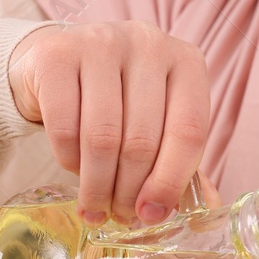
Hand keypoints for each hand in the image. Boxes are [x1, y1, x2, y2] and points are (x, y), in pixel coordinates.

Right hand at [9, 21, 210, 225]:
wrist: (58, 64)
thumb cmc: (118, 100)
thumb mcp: (157, 122)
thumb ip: (180, 163)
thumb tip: (202, 214)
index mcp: (186, 62)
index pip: (189, 131)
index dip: (171, 182)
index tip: (152, 214)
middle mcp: (148, 43)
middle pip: (142, 140)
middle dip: (129, 191)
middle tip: (119, 215)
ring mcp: (100, 43)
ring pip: (102, 138)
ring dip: (98, 185)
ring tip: (95, 207)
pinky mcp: (56, 55)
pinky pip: (64, 128)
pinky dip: (69, 161)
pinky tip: (73, 170)